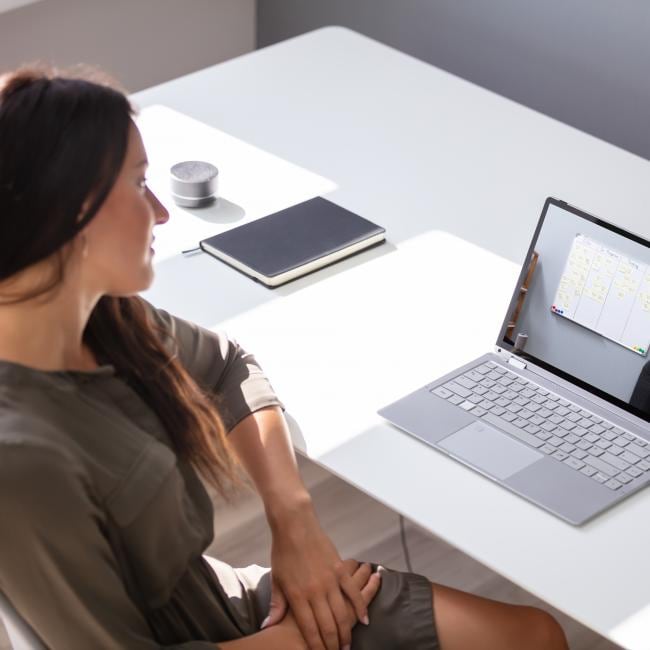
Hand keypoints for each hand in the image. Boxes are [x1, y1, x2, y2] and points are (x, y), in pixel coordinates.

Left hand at [263, 509, 376, 649]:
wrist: (295, 526)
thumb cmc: (283, 552)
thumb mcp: (276, 579)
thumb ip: (276, 605)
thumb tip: (268, 626)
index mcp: (298, 596)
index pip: (309, 630)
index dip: (317, 647)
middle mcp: (315, 591)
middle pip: (328, 626)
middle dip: (333, 644)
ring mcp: (330, 580)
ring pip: (342, 613)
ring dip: (347, 632)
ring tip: (348, 645)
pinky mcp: (339, 569)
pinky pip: (353, 592)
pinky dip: (360, 607)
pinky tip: (365, 620)